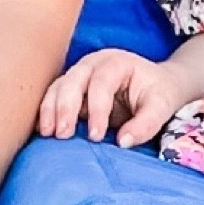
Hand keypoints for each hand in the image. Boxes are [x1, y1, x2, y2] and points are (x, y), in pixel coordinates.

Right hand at [37, 47, 196, 147]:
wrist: (156, 84)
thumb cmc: (158, 92)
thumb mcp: (162, 105)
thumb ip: (146, 123)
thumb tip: (123, 142)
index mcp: (116, 62)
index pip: (101, 83)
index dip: (96, 109)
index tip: (95, 136)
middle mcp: (94, 64)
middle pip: (73, 80)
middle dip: (65, 107)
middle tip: (61, 135)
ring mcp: (80, 74)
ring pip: (58, 87)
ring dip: (50, 109)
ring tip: (47, 133)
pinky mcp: (72, 89)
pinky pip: (54, 97)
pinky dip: (47, 112)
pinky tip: (41, 129)